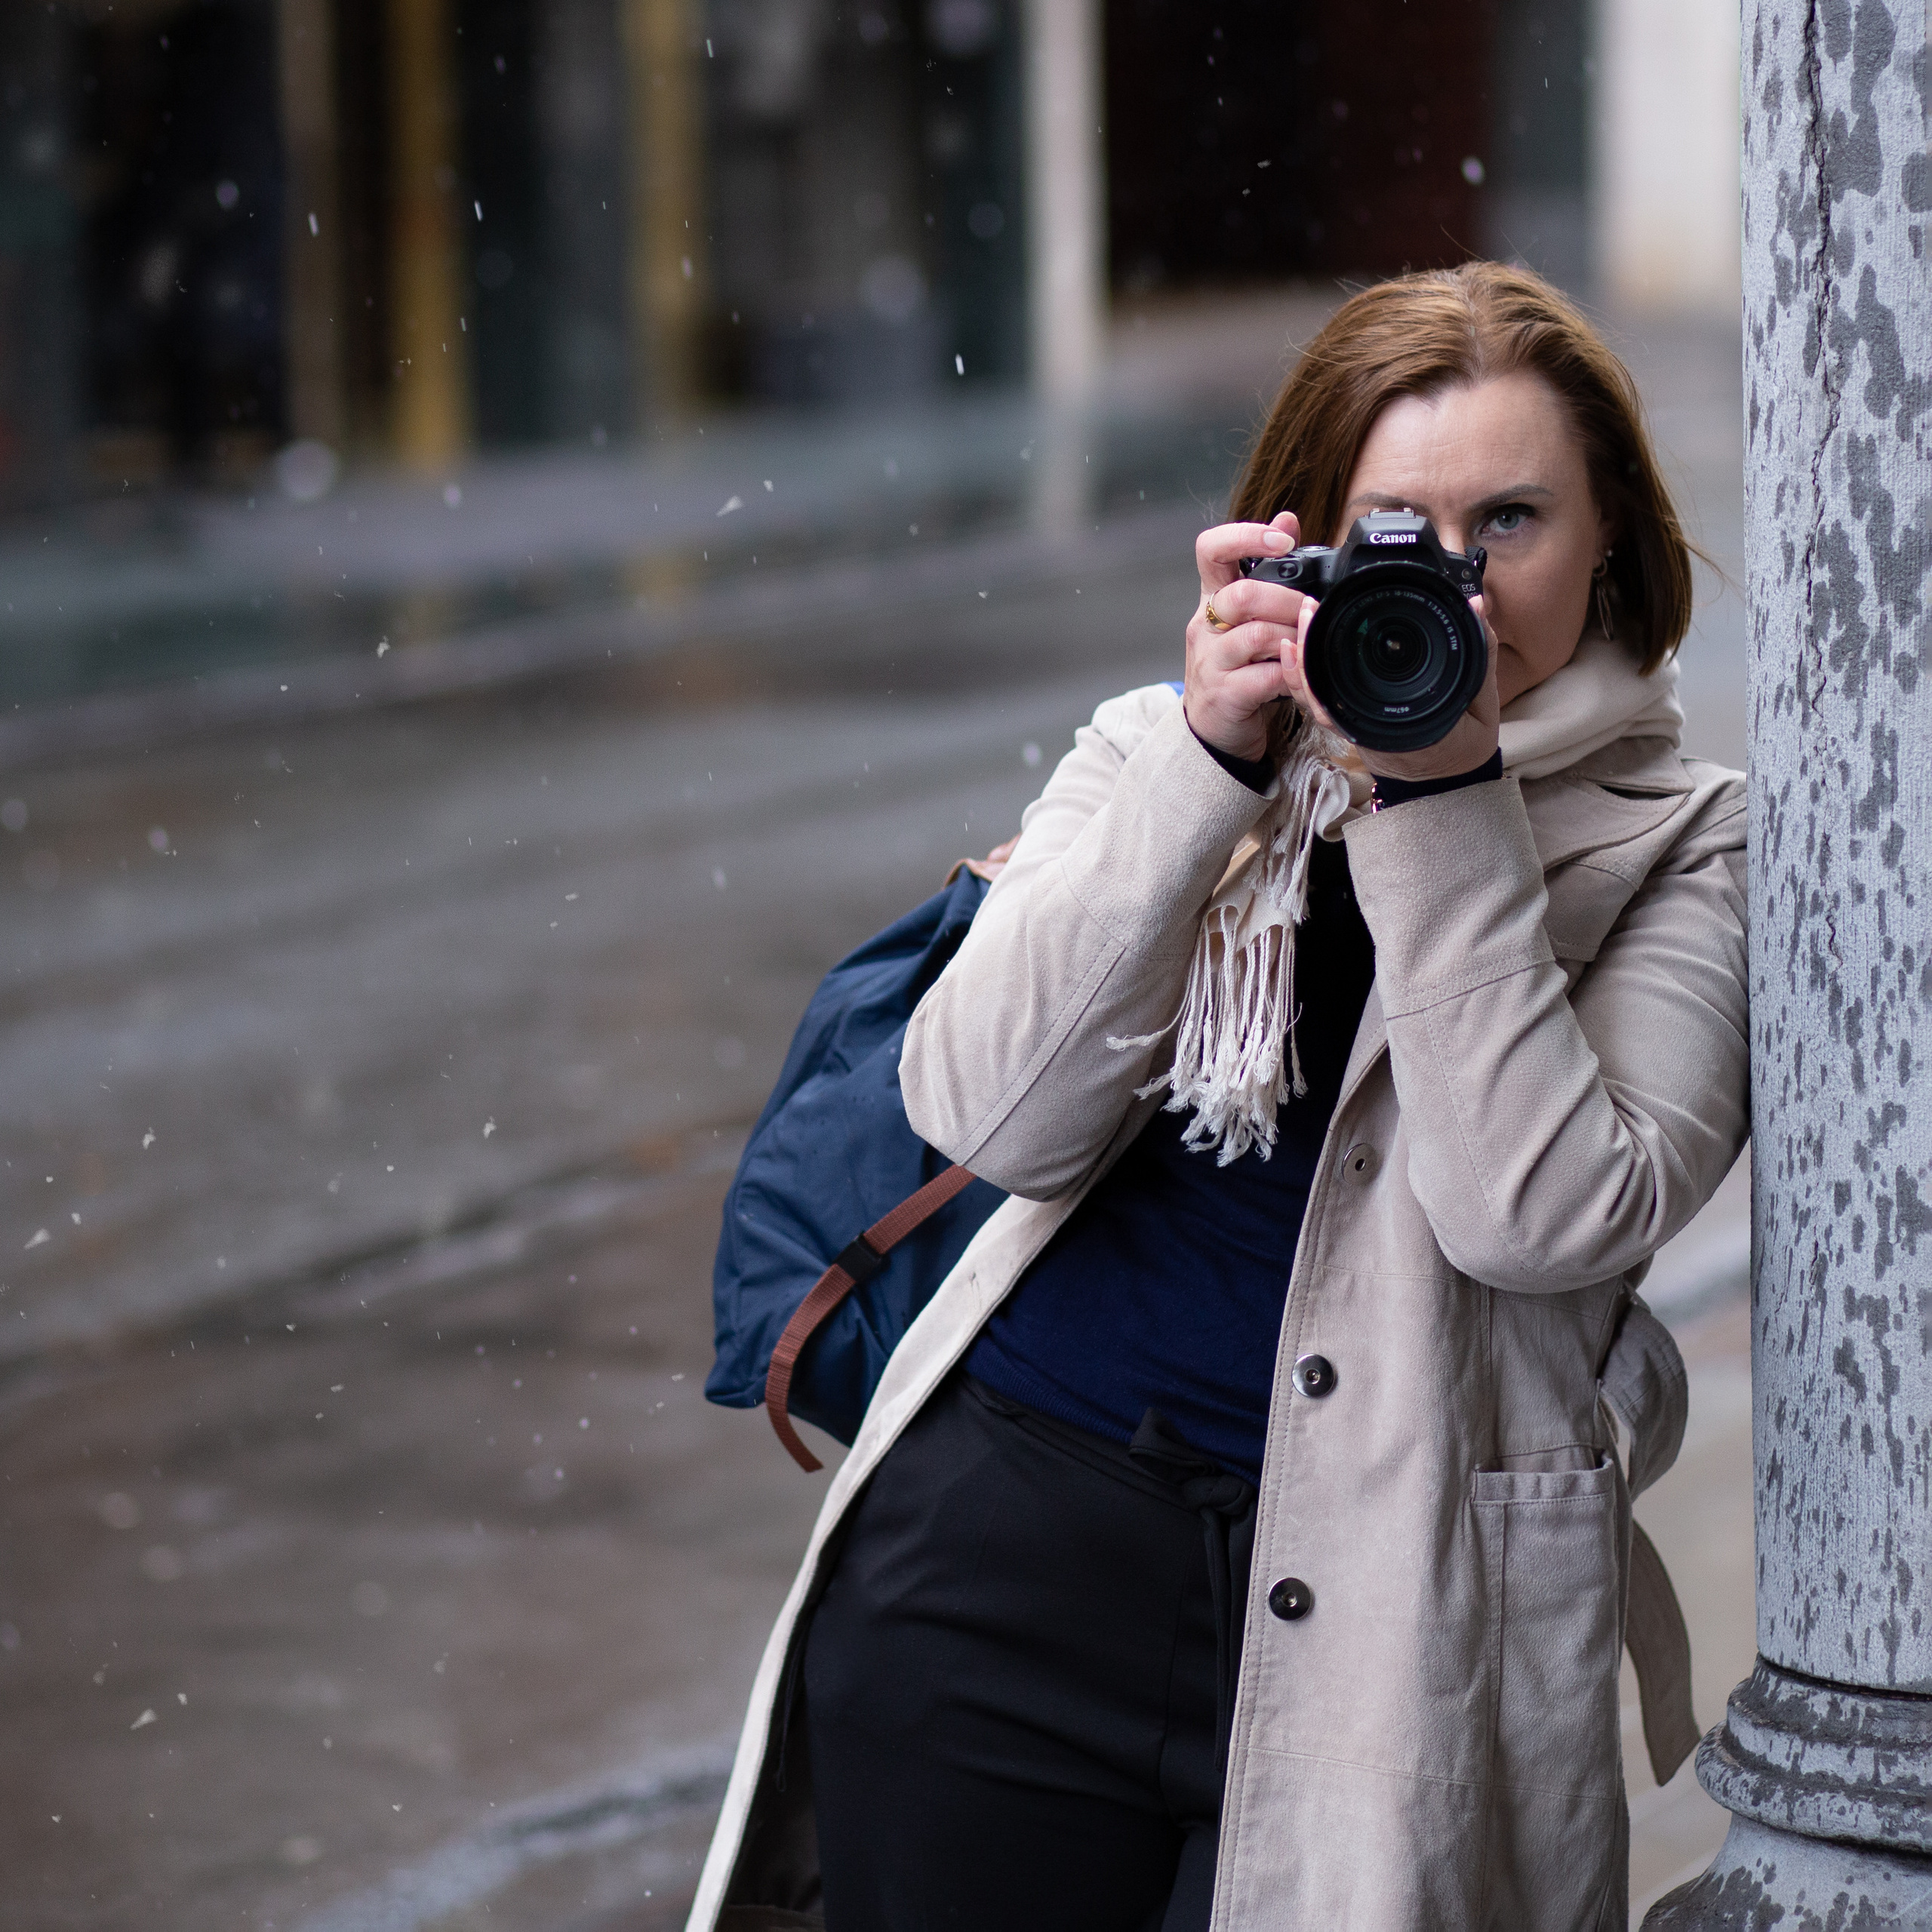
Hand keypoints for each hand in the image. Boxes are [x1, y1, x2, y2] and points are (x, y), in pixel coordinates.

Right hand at [1183, 512, 1304, 762]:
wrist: (1213, 729)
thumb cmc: (1238, 667)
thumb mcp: (1249, 616)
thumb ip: (1269, 571)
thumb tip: (1288, 517)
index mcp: (1212, 598)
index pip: (1210, 550)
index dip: (1245, 536)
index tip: (1282, 541)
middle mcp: (1206, 625)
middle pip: (1242, 595)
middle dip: (1288, 601)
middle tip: (1311, 612)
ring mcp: (1210, 662)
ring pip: (1256, 636)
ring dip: (1294, 638)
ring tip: (1307, 646)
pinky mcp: (1223, 695)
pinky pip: (1264, 678)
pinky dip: (1291, 675)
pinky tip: (1299, 676)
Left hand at [1281, 593, 1503, 783]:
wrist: (1446, 784)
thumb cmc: (1464, 747)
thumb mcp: (1484, 703)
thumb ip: (1481, 654)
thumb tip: (1475, 605)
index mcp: (1399, 725)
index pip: (1354, 691)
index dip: (1334, 654)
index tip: (1329, 617)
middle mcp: (1367, 728)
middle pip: (1322, 688)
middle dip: (1311, 645)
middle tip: (1310, 609)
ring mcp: (1353, 727)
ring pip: (1314, 695)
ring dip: (1304, 658)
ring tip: (1304, 619)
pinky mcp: (1350, 724)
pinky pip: (1320, 701)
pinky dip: (1306, 676)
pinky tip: (1301, 649)